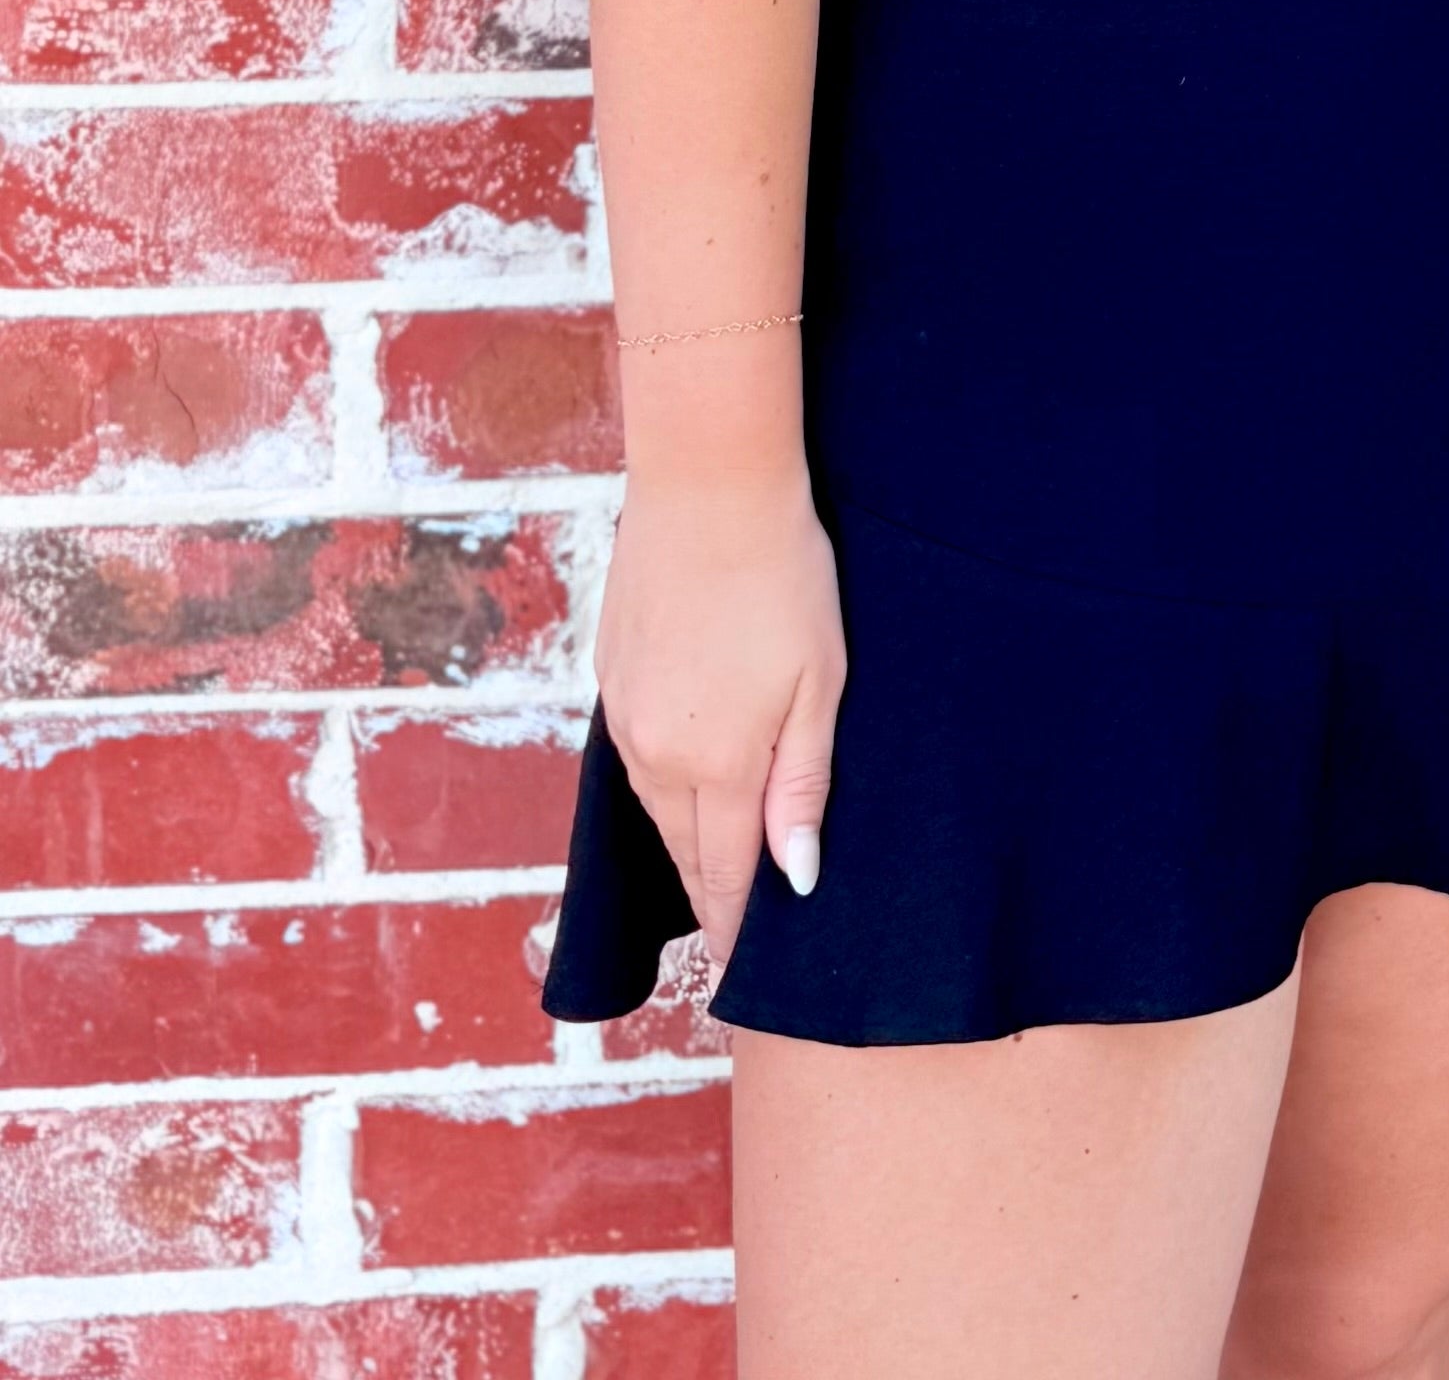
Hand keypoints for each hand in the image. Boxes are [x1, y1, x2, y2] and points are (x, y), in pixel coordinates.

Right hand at [593, 473, 845, 964]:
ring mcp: (626, 714)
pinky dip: (664, 786)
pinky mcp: (612, 675)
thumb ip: (802, 783)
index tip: (745, 979)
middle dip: (712, 898)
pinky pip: (636, 758)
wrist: (708, 484)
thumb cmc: (783, 576)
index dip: (737, 932)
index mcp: (715, 764)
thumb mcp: (819, 681)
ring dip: (687, 842)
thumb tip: (794, 876)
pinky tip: (685, 788)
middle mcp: (656, 753)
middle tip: (734, 943)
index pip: (725, 877)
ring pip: (656, 807)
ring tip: (715, 876)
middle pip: (684, 852)